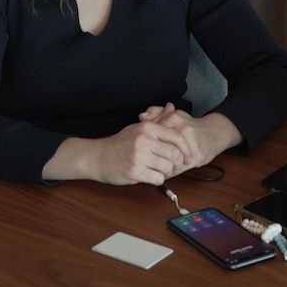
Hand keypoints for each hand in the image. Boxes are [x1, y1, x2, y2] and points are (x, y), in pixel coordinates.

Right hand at [43, 118, 192, 185]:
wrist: (98, 157)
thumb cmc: (120, 143)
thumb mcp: (139, 127)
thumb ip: (158, 118)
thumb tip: (172, 106)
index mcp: (147, 128)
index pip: (177, 137)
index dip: (187, 149)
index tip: (188, 156)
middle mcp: (144, 140)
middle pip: (175, 154)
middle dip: (178, 163)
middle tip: (174, 167)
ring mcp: (139, 156)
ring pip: (168, 168)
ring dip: (167, 172)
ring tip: (160, 171)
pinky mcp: (134, 171)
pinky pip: (158, 179)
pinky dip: (158, 179)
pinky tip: (152, 176)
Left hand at [139, 102, 241, 170]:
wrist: (215, 133)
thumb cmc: (191, 125)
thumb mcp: (174, 114)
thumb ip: (156, 112)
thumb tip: (142, 116)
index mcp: (174, 118)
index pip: (152, 133)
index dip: (148, 144)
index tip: (145, 149)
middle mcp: (182, 129)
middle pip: (159, 148)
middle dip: (153, 156)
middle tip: (149, 159)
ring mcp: (190, 144)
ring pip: (168, 160)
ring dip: (162, 165)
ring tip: (159, 165)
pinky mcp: (197, 157)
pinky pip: (178, 168)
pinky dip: (172, 170)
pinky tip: (170, 168)